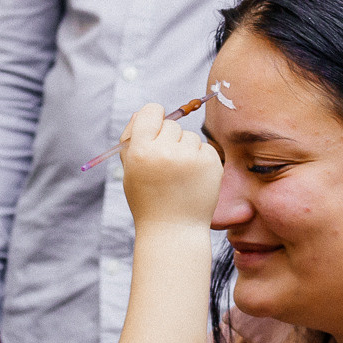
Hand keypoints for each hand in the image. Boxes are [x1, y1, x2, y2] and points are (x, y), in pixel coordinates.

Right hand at [118, 102, 222, 232]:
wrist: (173, 231)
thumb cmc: (148, 200)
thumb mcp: (130, 171)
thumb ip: (132, 140)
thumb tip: (143, 112)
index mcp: (140, 151)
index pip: (150, 111)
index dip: (153, 118)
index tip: (155, 129)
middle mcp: (165, 151)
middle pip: (171, 124)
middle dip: (169, 140)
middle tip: (166, 167)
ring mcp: (191, 157)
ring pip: (190, 136)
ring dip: (185, 150)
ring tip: (179, 176)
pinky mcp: (212, 164)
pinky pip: (205, 148)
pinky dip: (200, 160)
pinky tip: (193, 180)